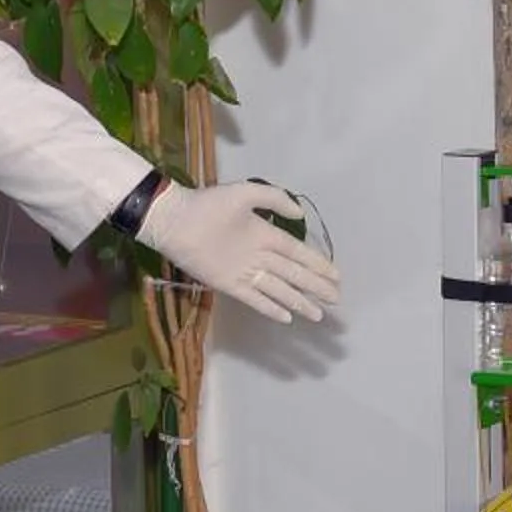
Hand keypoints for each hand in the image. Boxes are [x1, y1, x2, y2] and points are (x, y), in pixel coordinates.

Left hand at [137, 180, 342, 323]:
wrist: (174, 221)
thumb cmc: (207, 205)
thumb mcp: (244, 194)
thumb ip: (274, 200)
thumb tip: (301, 214)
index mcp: (264, 234)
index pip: (297, 252)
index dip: (317, 264)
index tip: (336, 275)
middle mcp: (258, 255)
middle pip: (293, 274)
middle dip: (315, 286)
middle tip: (336, 298)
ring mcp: (244, 271)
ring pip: (278, 289)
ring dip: (298, 301)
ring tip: (319, 314)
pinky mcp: (228, 284)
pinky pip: (254, 298)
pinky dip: (270, 307)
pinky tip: (287, 317)